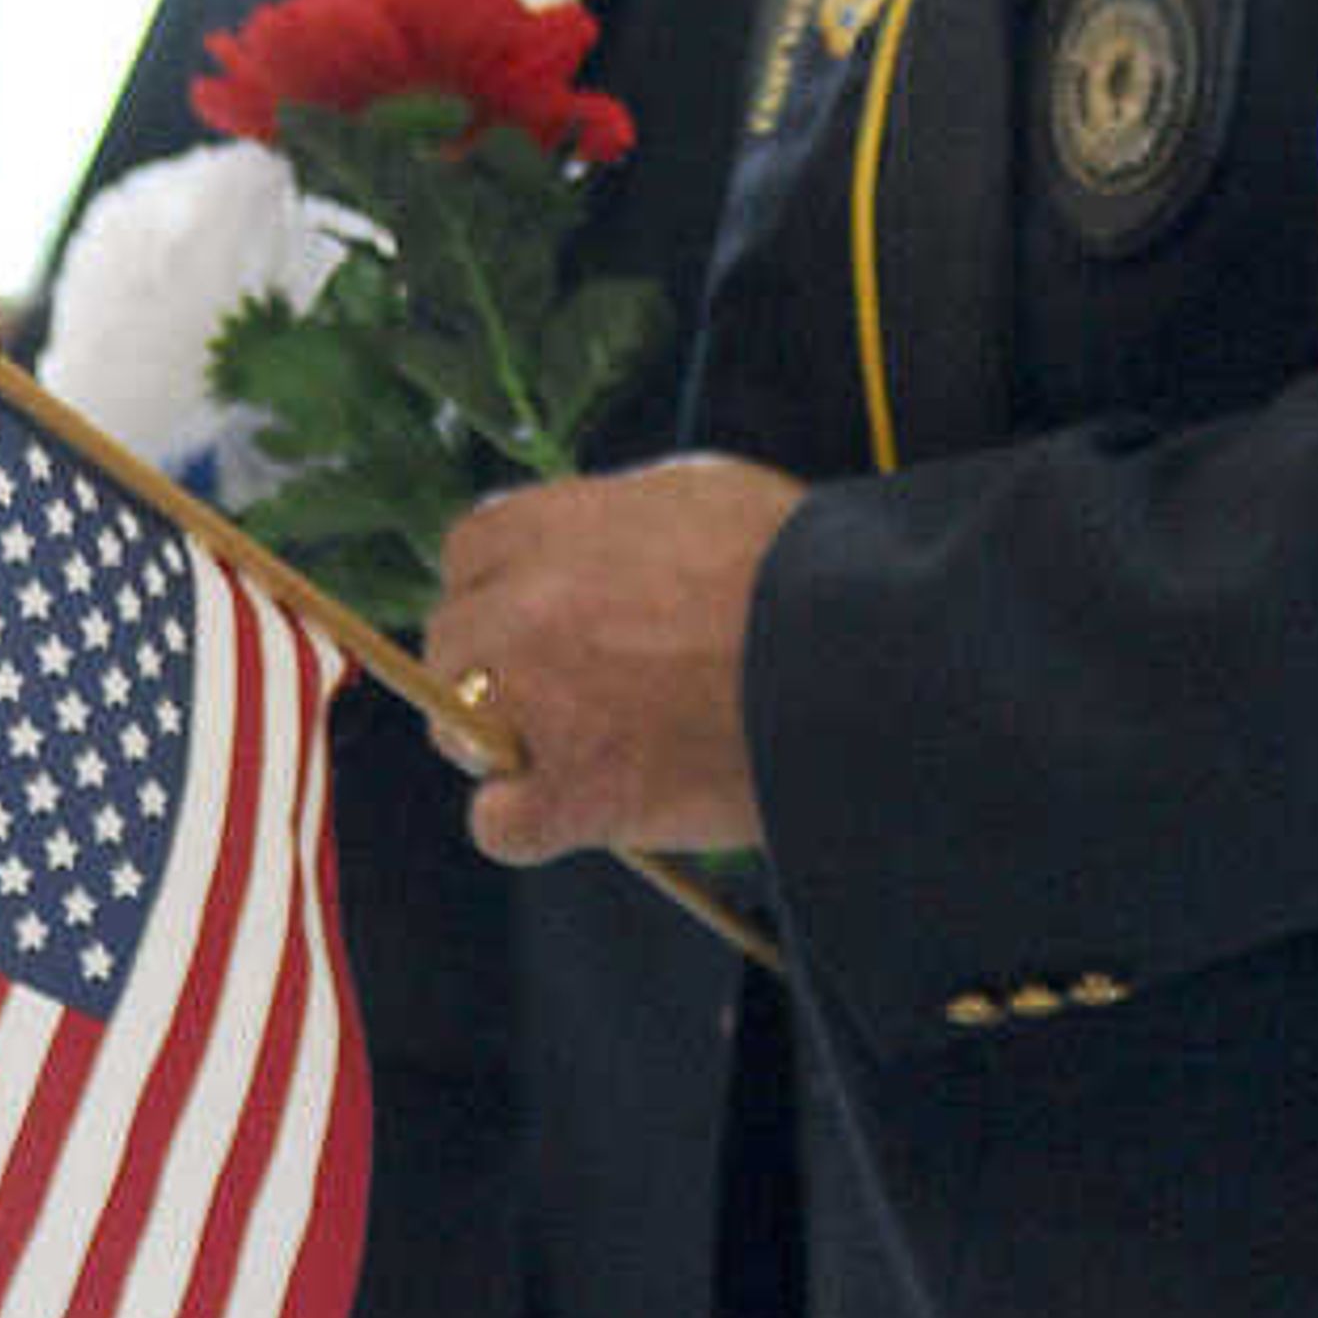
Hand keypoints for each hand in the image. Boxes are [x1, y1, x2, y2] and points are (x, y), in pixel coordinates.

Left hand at [421, 455, 805, 864]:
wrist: (862, 654)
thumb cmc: (804, 565)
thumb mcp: (700, 493)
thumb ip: (614, 518)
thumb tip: (584, 545)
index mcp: (555, 528)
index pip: (469, 553)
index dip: (503, 588)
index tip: (542, 614)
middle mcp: (525, 608)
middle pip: (455, 641)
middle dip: (499, 665)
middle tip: (571, 689)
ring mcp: (538, 703)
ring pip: (458, 728)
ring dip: (504, 741)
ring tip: (583, 749)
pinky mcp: (574, 792)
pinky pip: (498, 824)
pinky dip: (529, 824)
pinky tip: (581, 813)